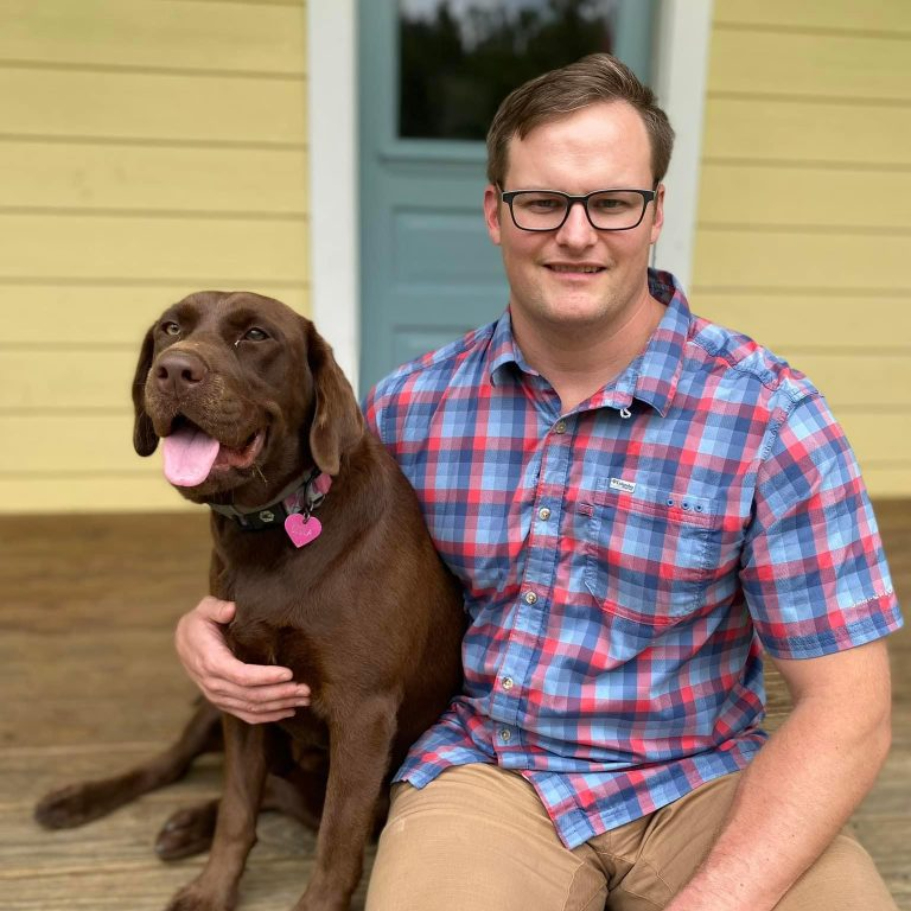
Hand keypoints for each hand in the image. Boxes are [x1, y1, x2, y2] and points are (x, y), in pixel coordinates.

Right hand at [175, 596, 310, 723]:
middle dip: (280, 694)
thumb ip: (217, 608)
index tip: (289, 673)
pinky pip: (246, 715)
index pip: (241, 675)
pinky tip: (288, 711)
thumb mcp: (205, 609)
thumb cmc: (200, 623)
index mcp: (211, 661)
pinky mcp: (223, 702)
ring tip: (304, 699)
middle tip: (305, 689)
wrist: (184, 642)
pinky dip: (268, 716)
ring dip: (279, 706)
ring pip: (251, 708)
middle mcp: (213, 684)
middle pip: (251, 696)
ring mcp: (217, 696)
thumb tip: (231, 609)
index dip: (266, 677)